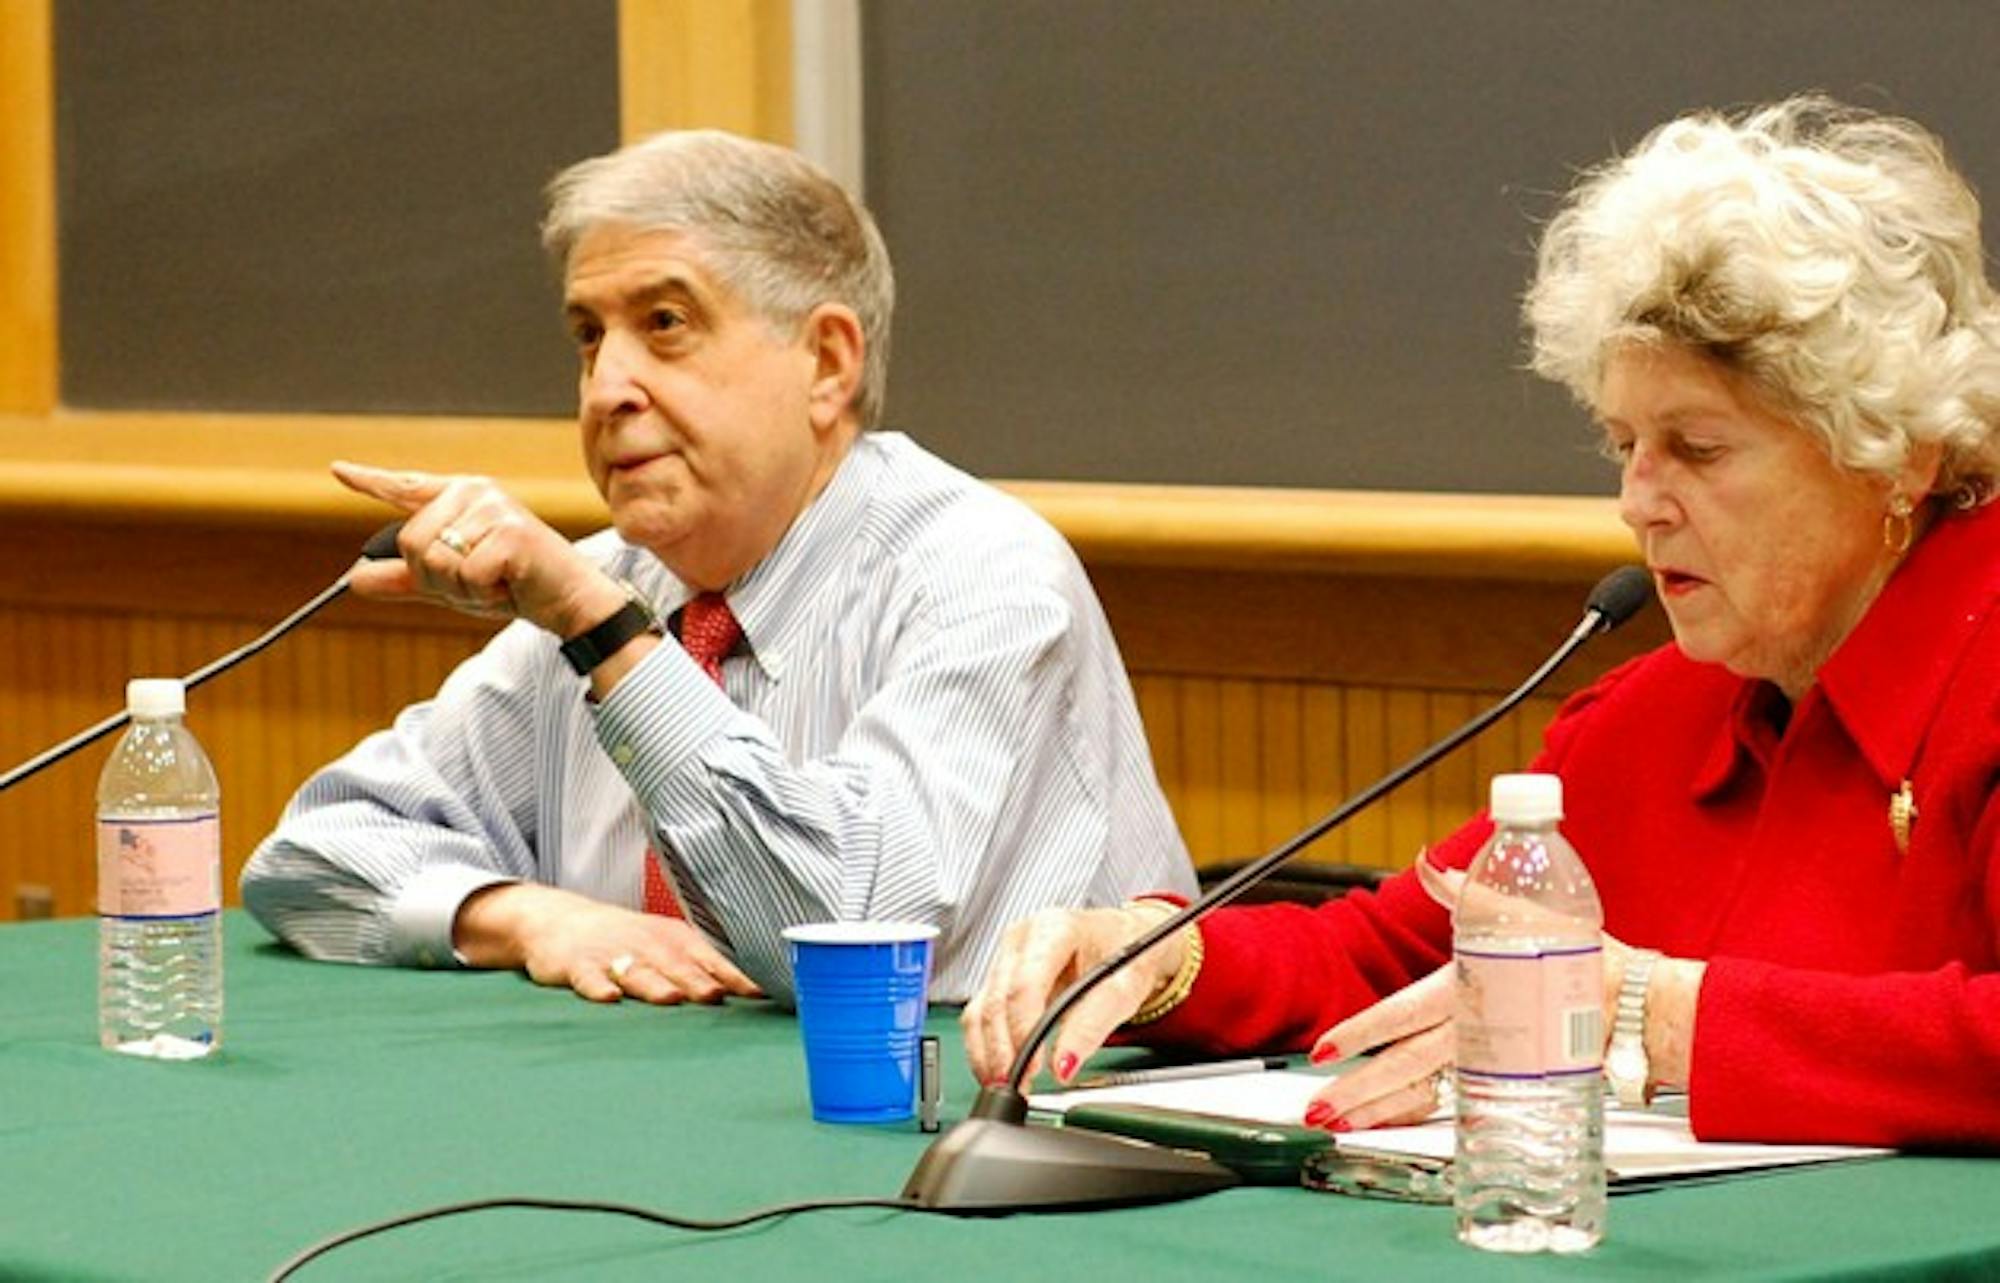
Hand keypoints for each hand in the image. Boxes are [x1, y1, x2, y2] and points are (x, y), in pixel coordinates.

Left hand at [334, 461, 628, 637]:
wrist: (569, 599)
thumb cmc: (515, 585)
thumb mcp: (452, 582)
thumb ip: (406, 579)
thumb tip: (355, 580)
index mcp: (461, 496)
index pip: (407, 488)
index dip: (370, 482)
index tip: (338, 471)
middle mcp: (475, 492)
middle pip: (410, 541)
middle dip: (436, 577)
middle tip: (477, 580)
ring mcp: (494, 509)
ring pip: (435, 560)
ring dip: (460, 588)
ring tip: (496, 581)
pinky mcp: (510, 534)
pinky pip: (465, 575)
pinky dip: (483, 593)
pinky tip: (509, 585)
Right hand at [453, 882, 762, 1004]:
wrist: (560, 920)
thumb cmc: (627, 940)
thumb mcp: (666, 945)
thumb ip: (703, 967)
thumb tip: (757, 992)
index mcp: (674, 940)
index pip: (712, 959)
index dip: (736, 976)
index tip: (761, 993)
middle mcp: (647, 944)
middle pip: (676, 965)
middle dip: (698, 981)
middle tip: (718, 997)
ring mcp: (611, 954)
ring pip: (637, 971)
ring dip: (655, 985)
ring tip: (671, 999)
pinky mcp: (576, 965)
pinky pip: (588, 977)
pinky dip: (597, 986)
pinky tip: (608, 998)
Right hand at [960, 901, 1184, 1086]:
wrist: (1126, 939)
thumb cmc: (1126, 953)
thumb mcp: (1123, 989)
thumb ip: (1092, 1026)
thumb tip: (1065, 1065)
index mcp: (1053, 928)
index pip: (1025, 983)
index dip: (1023, 1029)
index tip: (1032, 1067)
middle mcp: (1022, 938)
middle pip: (997, 999)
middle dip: (1002, 1048)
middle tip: (1016, 1085)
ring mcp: (1006, 956)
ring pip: (981, 1008)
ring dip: (988, 1052)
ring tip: (1005, 1085)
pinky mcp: (1000, 977)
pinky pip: (981, 1014)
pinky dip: (986, 1045)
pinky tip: (998, 1069)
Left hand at [1302, 851, 1697, 1130]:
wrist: (1637, 1005)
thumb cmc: (1581, 955)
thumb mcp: (1520, 913)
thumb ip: (1465, 893)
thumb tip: (1426, 862)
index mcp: (1468, 990)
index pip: (1402, 1015)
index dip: (1361, 1032)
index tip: (1325, 1050)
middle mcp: (1473, 1031)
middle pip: (1406, 1069)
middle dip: (1359, 1092)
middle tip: (1318, 1112)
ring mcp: (1489, 1061)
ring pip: (1425, 1095)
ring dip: (1381, 1111)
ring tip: (1342, 1123)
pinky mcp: (1506, 1078)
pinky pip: (1453, 1103)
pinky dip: (1419, 1116)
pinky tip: (1389, 1123)